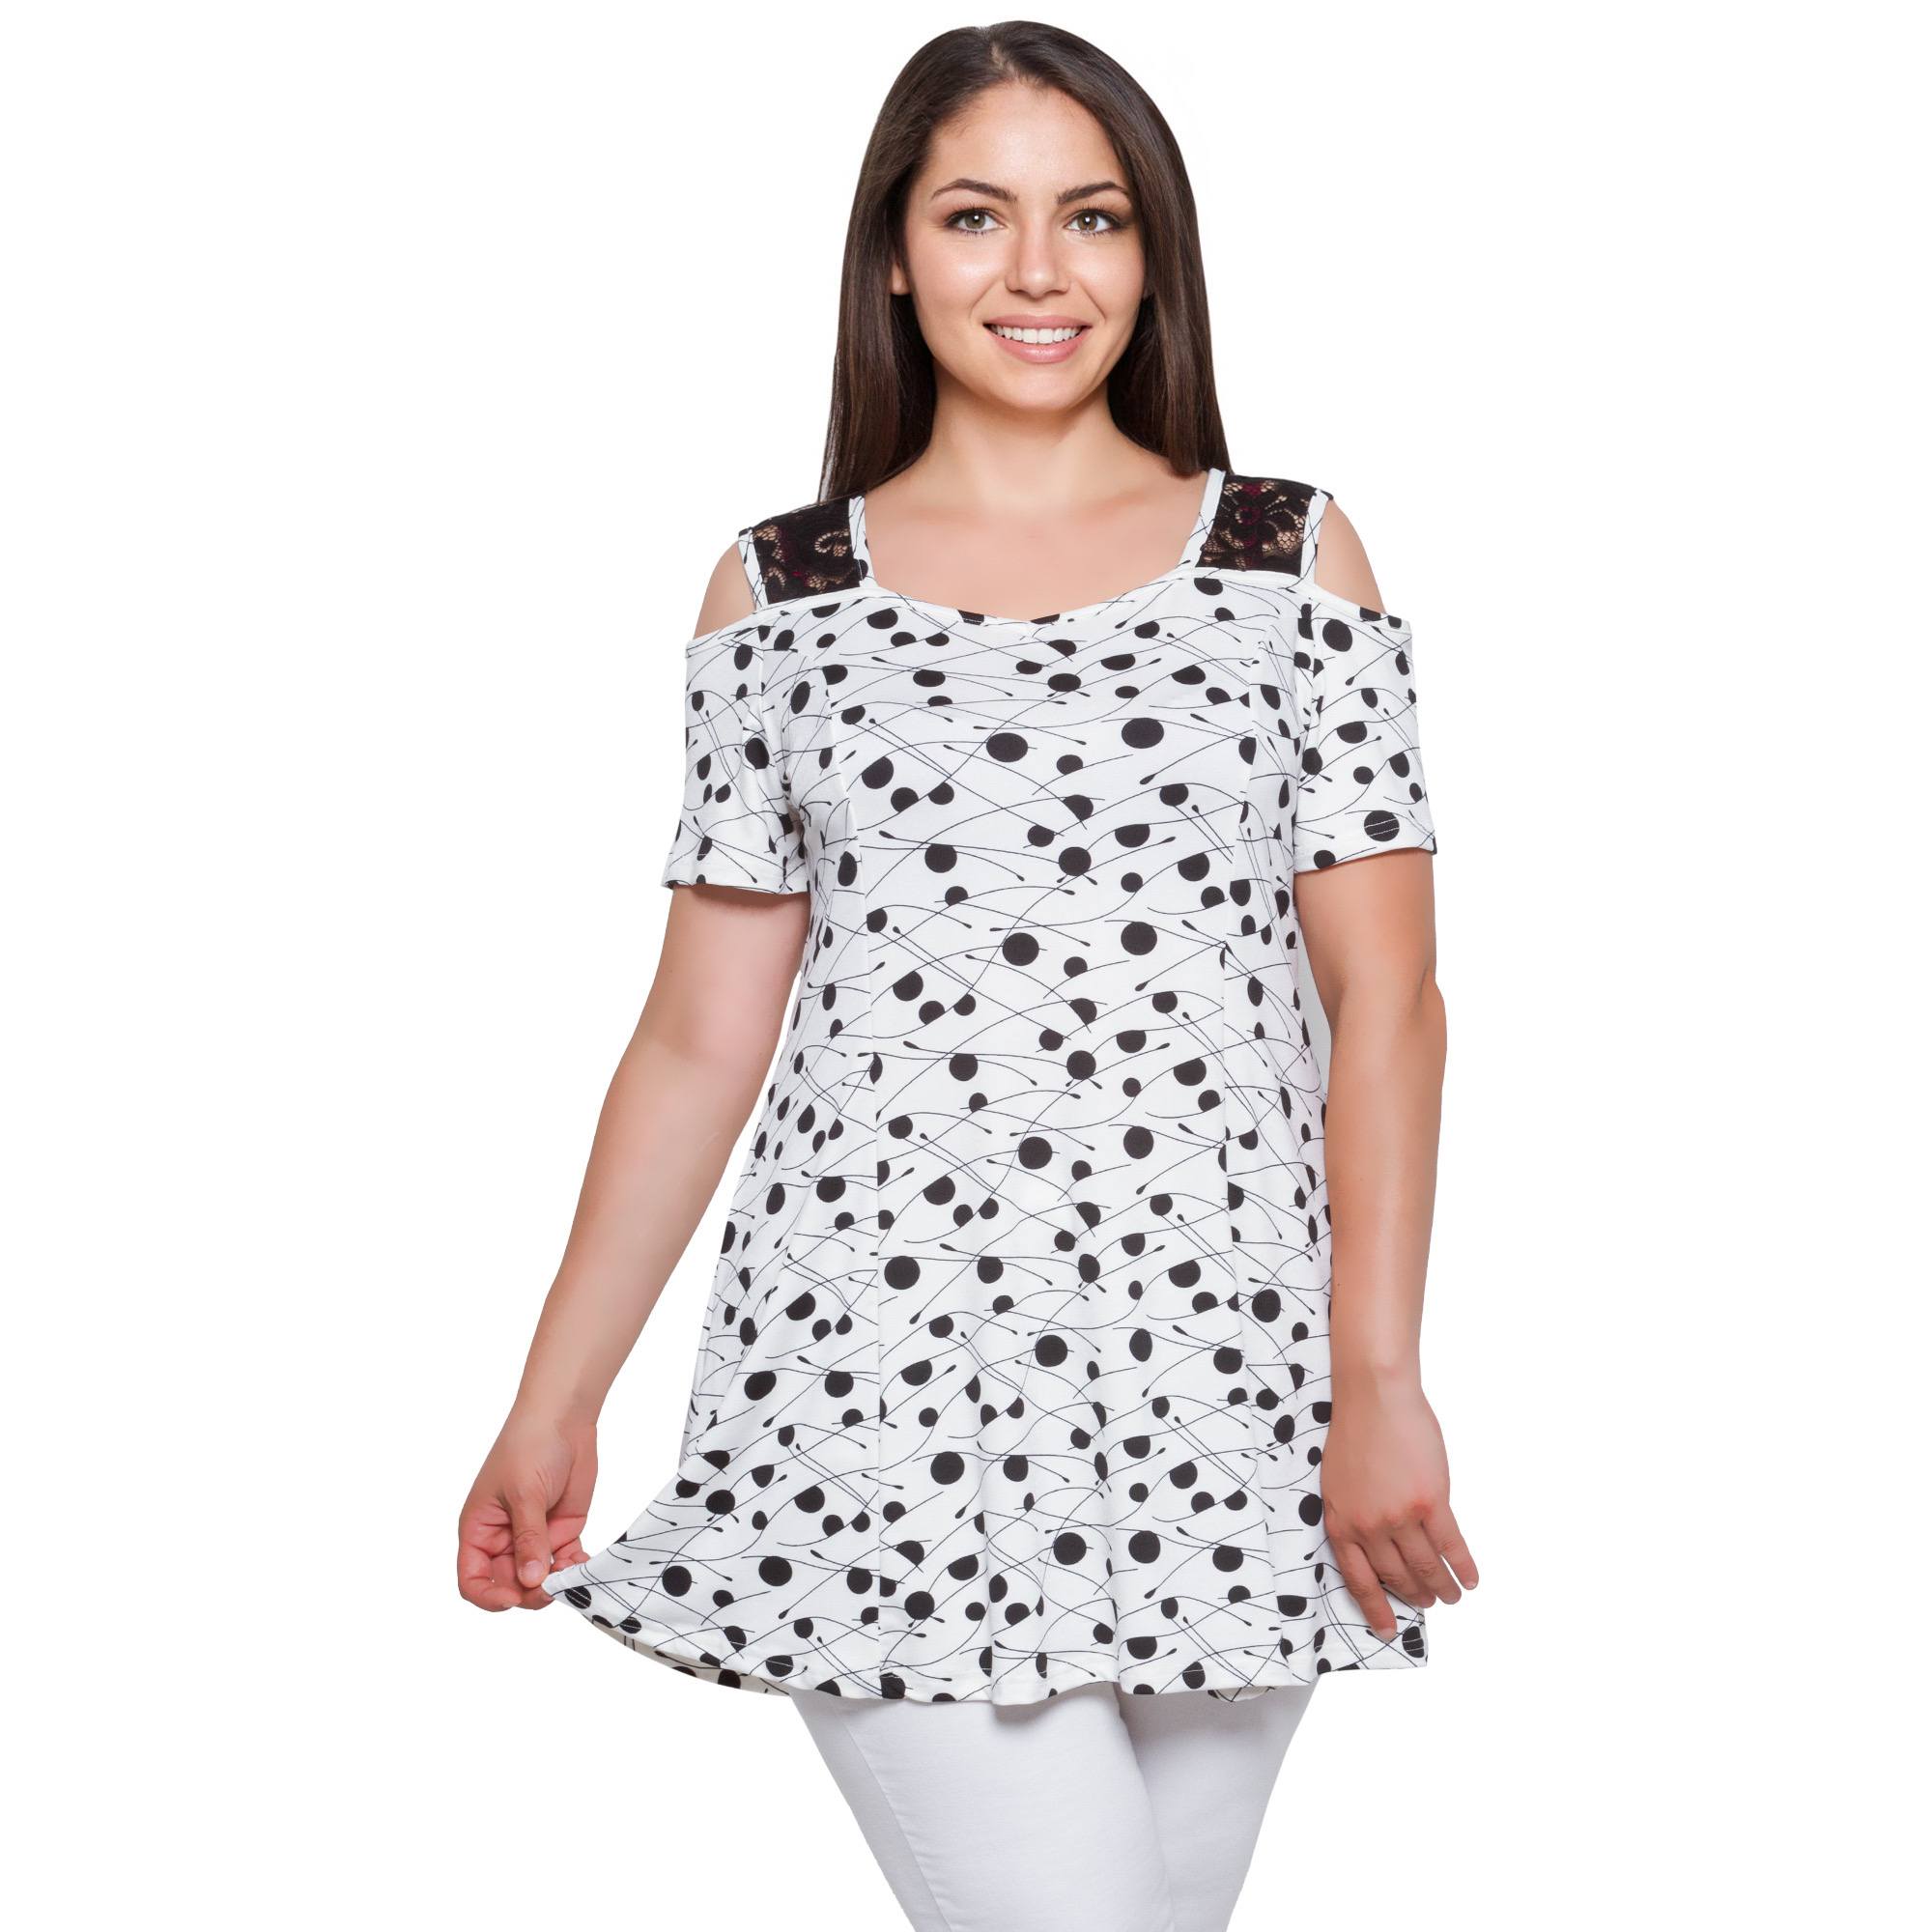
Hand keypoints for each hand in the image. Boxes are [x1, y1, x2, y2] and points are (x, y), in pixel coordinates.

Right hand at [456, 1410, 595, 1610]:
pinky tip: (584, 1567)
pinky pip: (564, 1562)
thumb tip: (531, 1581)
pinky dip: (573, 1570)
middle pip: (509, 1584)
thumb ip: (529, 1539)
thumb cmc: (530, 1447)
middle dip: (529, 1593)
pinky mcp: (561, 1530)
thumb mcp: (525, 1494)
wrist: (564, 1418)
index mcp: (479, 1529)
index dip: (488, 1595)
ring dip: (553, 1584)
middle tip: (551, 1588)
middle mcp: (503, 1538)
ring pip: (538, 1579)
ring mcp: (533, 1536)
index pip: (473, 1578)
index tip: (512, 1598)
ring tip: (571, 1574)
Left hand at [1319, 1375, 1477, 1642]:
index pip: (1358, 1579)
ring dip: (1441, 1587)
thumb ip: (1355, 1516)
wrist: (1374, 1397)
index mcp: (1341, 1521)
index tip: (1388, 1629)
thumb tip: (1380, 1546)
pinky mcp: (1430, 1501)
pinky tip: (1470, 1579)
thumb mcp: (1338, 1482)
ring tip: (1451, 1597)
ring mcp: (1400, 1515)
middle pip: (1396, 1576)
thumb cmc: (1355, 1432)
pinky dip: (1462, 1567)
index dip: (1375, 1608)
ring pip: (1425, 1566)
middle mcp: (1369, 1525)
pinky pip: (1451, 1545)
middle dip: (1415, 1595)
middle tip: (1429, 1604)